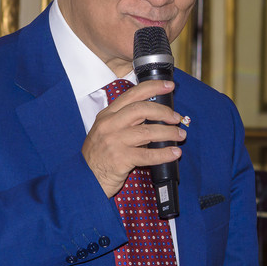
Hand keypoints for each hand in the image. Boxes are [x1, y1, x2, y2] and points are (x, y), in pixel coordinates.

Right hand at [82, 80, 185, 196]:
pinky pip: (148, 155)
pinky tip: (174, 153)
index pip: (132, 95)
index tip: (168, 86)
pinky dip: (164, 153)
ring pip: (147, 132)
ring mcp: (114, 142)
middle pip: (141, 110)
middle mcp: (109, 125)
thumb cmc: (100, 156)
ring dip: (169, 133)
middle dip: (163, 111)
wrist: (86, 179)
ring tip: (180, 135)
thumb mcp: (107, 132)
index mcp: (107, 115)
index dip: (152, 88)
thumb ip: (126, 121)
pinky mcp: (120, 159)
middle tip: (176, 117)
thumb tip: (156, 115)